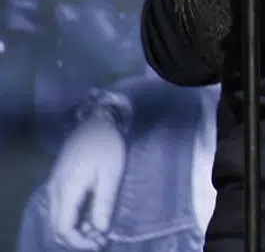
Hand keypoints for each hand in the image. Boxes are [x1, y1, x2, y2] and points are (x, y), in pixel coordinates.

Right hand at [44, 113, 125, 250]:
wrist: (94, 122)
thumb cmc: (106, 146)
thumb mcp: (111, 175)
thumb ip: (104, 203)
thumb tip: (101, 229)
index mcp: (67, 190)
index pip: (63, 228)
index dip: (79, 242)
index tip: (99, 243)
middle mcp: (54, 191)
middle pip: (56, 226)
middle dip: (77, 238)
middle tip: (100, 239)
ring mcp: (54, 186)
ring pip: (56, 219)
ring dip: (74, 229)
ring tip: (98, 229)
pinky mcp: (59, 182)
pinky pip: (59, 208)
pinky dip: (72, 218)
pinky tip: (91, 216)